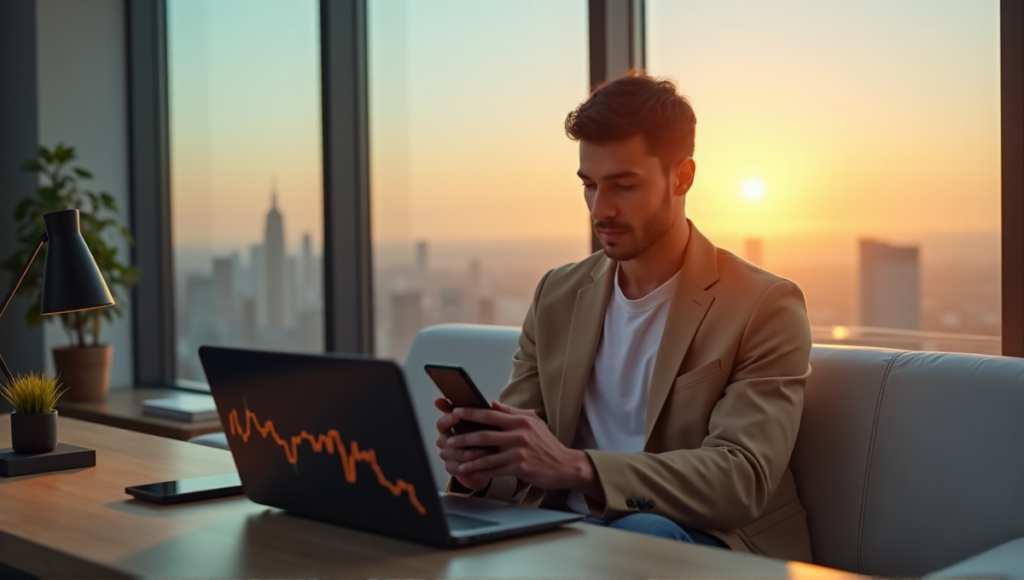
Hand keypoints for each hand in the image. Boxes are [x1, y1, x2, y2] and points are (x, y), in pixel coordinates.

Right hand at [434, 397, 490, 490]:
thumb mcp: (484, 423)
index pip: (442, 422)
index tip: (456, 415)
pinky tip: (480, 464)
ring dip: (468, 453)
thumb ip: (486, 414)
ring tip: (485, 451)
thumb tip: (493, 403)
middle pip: (443, 440)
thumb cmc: (481, 435)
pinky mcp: (451, 468)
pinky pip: (455, 468)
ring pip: (452, 455)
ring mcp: (447, 455)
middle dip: (461, 440)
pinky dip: (467, 466)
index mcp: (448, 426)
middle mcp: (444, 440)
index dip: (448, 418)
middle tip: (476, 437)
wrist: (482, 458)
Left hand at [446, 401, 599, 496]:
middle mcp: (519, 435)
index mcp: (521, 421)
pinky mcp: (520, 468)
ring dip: (469, 458)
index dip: (471, 414)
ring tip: (456, 458)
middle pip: (485, 435)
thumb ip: (512, 412)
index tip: (456, 412)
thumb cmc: (547, 444)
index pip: (491, 415)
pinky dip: (480, 471)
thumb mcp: (533, 422)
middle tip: (450, 439)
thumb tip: (492, 404)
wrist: (564, 465)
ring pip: (487, 455)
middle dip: (464, 437)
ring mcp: (519, 452)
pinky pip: (494, 470)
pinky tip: (470, 472)